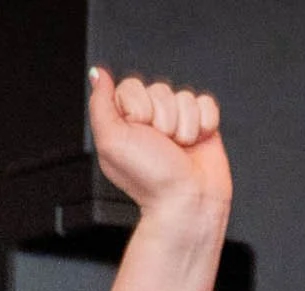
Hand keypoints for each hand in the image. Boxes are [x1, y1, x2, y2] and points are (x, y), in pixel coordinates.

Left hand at [89, 67, 230, 221]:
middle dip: (164, 118)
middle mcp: (151, 119)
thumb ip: (100, 104)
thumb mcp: (111, 141)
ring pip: (185, 96)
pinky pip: (206, 102)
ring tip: (179, 150)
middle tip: (162, 146)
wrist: (187, 202)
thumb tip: (98, 74)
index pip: (132, 86)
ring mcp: (178, 120)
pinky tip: (196, 143)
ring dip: (184, 125)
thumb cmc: (149, 179)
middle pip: (161, 89)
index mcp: (125, 120)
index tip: (140, 133)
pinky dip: (204, 123)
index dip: (139, 107)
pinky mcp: (202, 124)